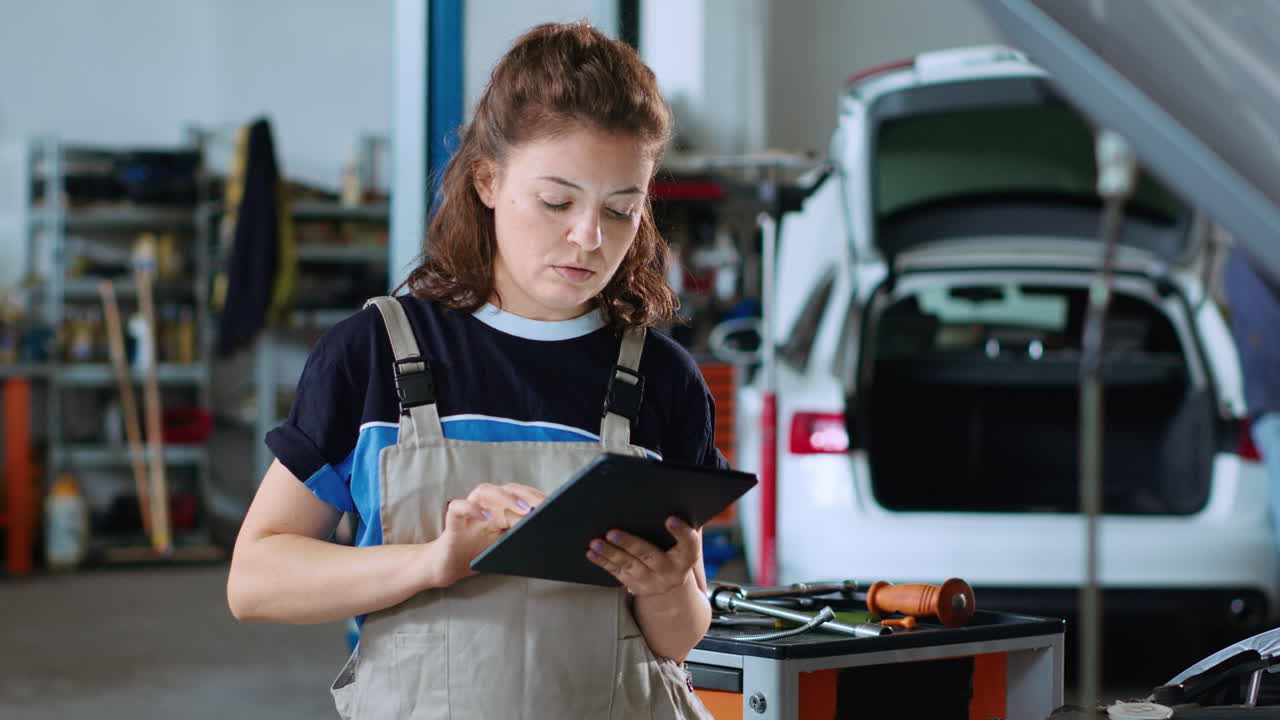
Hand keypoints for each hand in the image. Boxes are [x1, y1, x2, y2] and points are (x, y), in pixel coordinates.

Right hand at [431, 483, 546, 586]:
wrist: (448, 566)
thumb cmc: (479, 554)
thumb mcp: (505, 545)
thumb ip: (521, 535)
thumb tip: (549, 533)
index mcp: (502, 508)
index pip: (522, 494)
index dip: (538, 497)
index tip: (556, 504)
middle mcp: (486, 503)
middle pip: (508, 490)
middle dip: (527, 496)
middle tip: (542, 506)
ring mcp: (469, 509)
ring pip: (486, 491)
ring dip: (505, 498)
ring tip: (522, 510)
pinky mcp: (453, 520)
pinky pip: (459, 506)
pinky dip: (472, 508)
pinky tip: (485, 516)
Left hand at [586, 517, 701, 596]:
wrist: (671, 582)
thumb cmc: (676, 549)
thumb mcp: (683, 539)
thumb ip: (681, 521)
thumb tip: (671, 495)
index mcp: (687, 557)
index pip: (690, 544)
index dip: (681, 532)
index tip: (670, 519)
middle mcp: (672, 573)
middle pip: (650, 556)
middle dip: (630, 544)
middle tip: (612, 532)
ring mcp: (653, 582)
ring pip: (629, 565)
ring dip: (610, 553)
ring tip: (596, 542)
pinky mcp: (637, 587)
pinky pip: (617, 573)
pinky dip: (603, 562)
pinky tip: (592, 553)